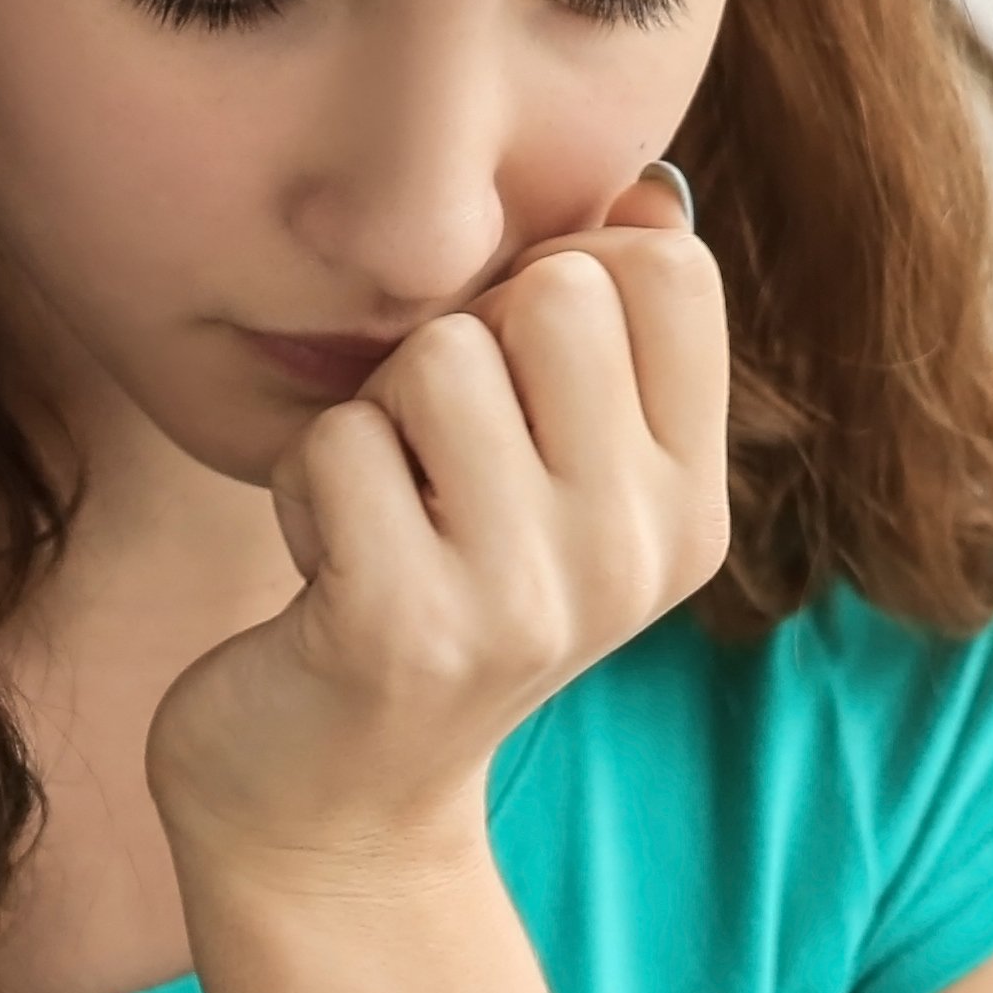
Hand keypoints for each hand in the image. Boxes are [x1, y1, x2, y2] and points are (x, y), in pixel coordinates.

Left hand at [147, 177, 731, 890]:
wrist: (335, 805)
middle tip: (434, 457)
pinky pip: (334, 444)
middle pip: (557, 292)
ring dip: (373, 417)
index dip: (564, 274)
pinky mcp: (401, 629)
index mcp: (688, 505)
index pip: (669, 271)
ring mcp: (526, 598)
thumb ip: (605, 341)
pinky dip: (304, 486)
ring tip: (382, 512)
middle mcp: (633, 553)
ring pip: (438, 355)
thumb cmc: (432, 593)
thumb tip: (642, 186)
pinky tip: (326, 567)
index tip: (515, 374)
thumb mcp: (552, 477)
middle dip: (461, 343)